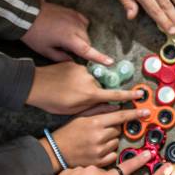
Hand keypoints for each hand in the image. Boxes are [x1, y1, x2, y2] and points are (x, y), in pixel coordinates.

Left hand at [22, 2, 112, 63]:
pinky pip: (83, 22)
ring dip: (80, 38)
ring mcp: (75, 17)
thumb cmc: (35, 35)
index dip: (100, 58)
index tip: (111, 62)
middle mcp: (76, 27)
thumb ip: (62, 57)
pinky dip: (79, 28)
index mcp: (70, 39)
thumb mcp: (46, 51)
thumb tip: (73, 60)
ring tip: (63, 38)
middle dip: (81, 48)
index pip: (88, 51)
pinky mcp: (72, 11)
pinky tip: (69, 30)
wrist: (26, 14)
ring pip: (85, 33)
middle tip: (66, 50)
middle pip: (87, 42)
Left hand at [27, 62, 143, 114]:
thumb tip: (110, 109)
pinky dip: (76, 79)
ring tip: (66, 92)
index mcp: (90, 93)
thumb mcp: (73, 111)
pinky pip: (81, 73)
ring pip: (90, 80)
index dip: (129, 96)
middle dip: (93, 94)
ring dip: (83, 86)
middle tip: (76, 99)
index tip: (140, 95)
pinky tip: (63, 84)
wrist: (34, 84)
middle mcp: (90, 79)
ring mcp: (82, 69)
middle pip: (100, 87)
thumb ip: (93, 108)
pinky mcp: (75, 63)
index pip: (115, 95)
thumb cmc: (52, 101)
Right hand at [44, 107, 150, 167]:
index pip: (120, 116)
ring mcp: (99, 150)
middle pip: (119, 130)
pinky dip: (109, 151)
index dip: (135, 113)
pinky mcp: (99, 162)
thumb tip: (117, 106)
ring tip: (96, 140)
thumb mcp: (81, 116)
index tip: (146, 112)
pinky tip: (97, 149)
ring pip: (116, 142)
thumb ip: (100, 109)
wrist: (56, 151)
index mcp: (95, 122)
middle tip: (100, 130)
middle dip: (113, 128)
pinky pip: (113, 154)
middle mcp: (99, 136)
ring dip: (111, 140)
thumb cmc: (68, 131)